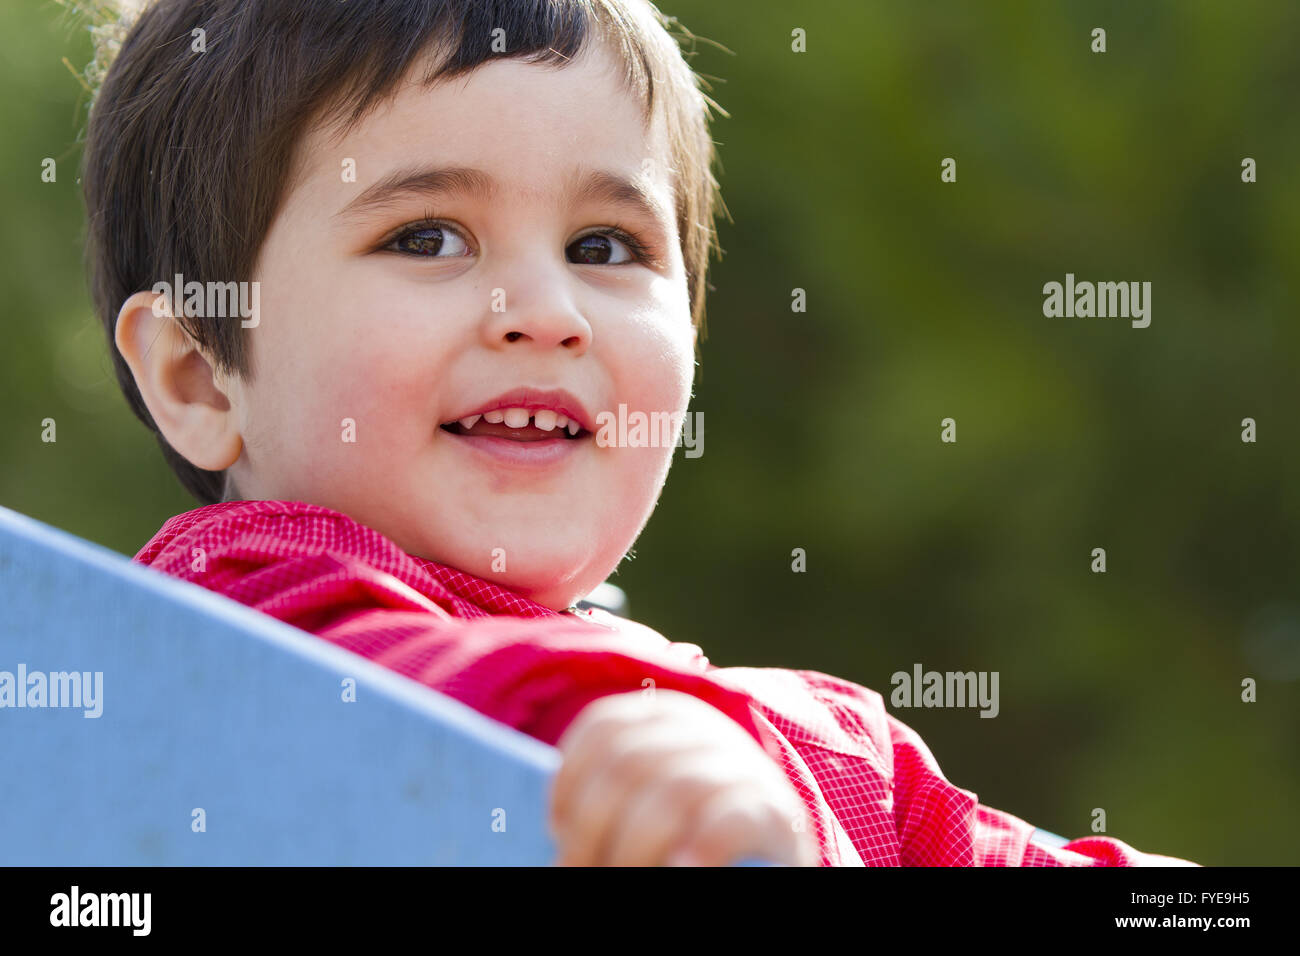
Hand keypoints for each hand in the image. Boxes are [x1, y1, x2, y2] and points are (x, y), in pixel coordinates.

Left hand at [548, 688, 817, 865]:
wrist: (768, 858)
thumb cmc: (684, 833)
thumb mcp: (646, 800)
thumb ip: (612, 793)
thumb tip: (556, 824)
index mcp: (670, 717)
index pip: (606, 726)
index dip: (570, 778)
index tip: (556, 827)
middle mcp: (710, 731)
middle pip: (630, 764)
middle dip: (590, 827)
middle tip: (573, 870)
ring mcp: (747, 770)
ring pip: (673, 794)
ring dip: (632, 848)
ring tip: (618, 880)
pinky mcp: (778, 816)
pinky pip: (731, 822)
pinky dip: (701, 848)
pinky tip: (679, 869)